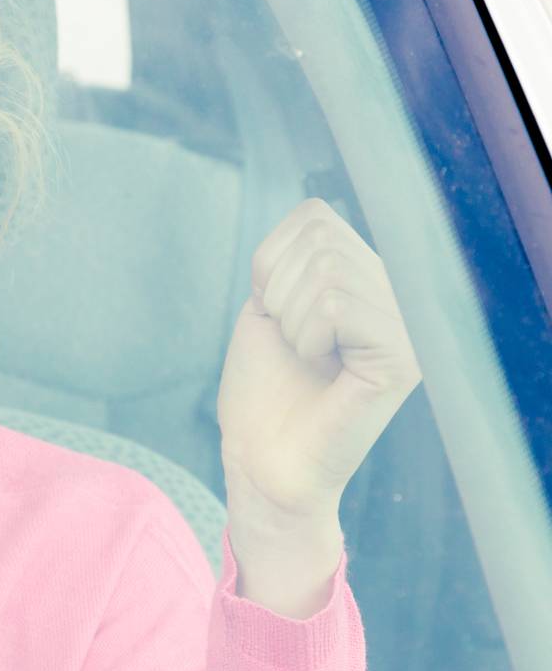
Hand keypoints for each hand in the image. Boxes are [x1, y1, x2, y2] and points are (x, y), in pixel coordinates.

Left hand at [216, 197, 421, 612]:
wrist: (262, 458)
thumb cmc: (262, 386)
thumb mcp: (271, 302)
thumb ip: (298, 255)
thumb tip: (315, 213)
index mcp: (369, 279)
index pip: (313, 215)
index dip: (271, 260)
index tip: (276, 309)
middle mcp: (400, 296)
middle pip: (319, 237)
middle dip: (277, 289)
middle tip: (290, 340)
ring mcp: (408, 326)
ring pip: (325, 270)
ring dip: (289, 317)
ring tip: (306, 356)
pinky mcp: (404, 359)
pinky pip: (337, 305)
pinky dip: (306, 335)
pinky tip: (320, 367)